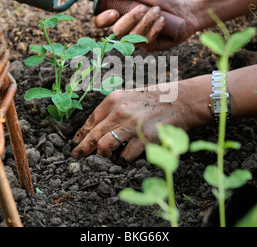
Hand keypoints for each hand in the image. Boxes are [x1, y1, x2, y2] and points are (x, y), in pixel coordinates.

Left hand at [71, 78, 212, 164]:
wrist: (181, 101)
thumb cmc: (155, 98)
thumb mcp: (130, 95)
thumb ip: (113, 108)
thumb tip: (98, 126)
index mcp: (114, 99)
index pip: (91, 120)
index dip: (81, 133)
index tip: (75, 141)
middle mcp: (120, 112)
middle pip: (93, 135)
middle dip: (82, 149)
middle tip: (77, 156)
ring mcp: (132, 126)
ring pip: (104, 146)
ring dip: (100, 156)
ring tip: (100, 159)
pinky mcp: (144, 139)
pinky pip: (125, 155)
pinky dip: (121, 160)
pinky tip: (122, 160)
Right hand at [94, 0, 199, 51]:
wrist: (186, 9)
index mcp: (120, 15)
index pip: (101, 22)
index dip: (103, 19)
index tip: (113, 12)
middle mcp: (126, 29)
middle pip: (116, 31)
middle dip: (130, 18)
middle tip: (143, 7)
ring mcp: (137, 39)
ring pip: (132, 36)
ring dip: (146, 21)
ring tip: (158, 11)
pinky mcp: (150, 47)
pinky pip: (146, 41)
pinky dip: (154, 29)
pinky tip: (163, 21)